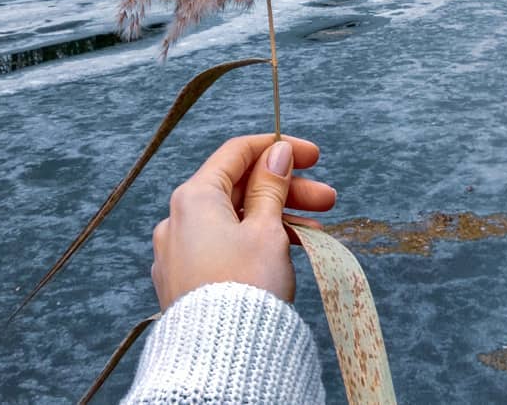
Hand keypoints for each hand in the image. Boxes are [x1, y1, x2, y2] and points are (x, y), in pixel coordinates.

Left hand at [150, 134, 336, 308]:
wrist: (222, 358)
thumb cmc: (244, 288)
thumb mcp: (267, 229)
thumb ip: (271, 187)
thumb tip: (275, 154)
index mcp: (194, 197)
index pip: (236, 153)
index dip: (277, 148)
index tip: (312, 155)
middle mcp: (178, 220)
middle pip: (239, 189)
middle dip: (286, 190)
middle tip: (327, 198)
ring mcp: (179, 253)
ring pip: (235, 220)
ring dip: (276, 219)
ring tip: (318, 230)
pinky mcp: (186, 281)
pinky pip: (224, 247)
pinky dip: (255, 243)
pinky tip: (289, 251)